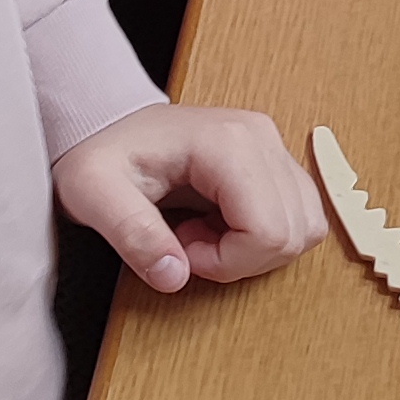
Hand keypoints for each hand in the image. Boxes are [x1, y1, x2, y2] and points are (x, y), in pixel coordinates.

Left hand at [53, 102, 323, 297]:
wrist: (103, 122)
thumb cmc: (99, 153)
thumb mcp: (95, 195)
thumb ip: (134, 236)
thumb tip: (175, 277)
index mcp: (228, 143)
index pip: (268, 230)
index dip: (228, 262)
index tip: (182, 250)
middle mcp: (261, 138)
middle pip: (292, 232)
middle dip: (240, 258)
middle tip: (188, 242)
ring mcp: (272, 146)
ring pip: (304, 225)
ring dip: (256, 249)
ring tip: (204, 233)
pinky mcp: (272, 159)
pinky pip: (297, 214)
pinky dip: (264, 236)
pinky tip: (220, 226)